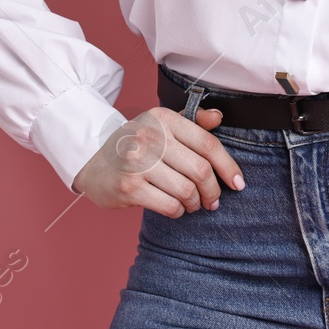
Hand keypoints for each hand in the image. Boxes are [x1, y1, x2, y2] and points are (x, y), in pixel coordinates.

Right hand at [70, 106, 245, 216]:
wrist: (90, 158)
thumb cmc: (133, 143)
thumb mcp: (160, 125)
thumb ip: (192, 121)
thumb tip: (218, 117)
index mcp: (163, 119)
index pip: (207, 143)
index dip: (228, 166)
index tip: (238, 183)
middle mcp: (150, 137)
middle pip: (200, 170)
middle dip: (213, 191)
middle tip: (213, 200)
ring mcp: (138, 163)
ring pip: (186, 191)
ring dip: (195, 203)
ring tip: (193, 204)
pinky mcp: (129, 187)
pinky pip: (169, 205)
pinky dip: (178, 211)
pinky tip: (176, 208)